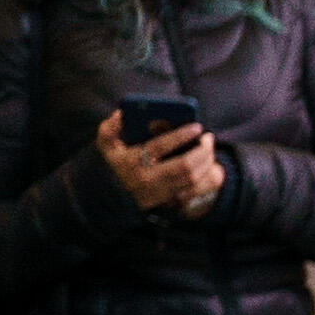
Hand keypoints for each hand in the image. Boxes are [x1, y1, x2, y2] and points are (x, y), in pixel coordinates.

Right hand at [95, 109, 223, 213]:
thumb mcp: (106, 145)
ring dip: (206, 161)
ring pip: (192, 179)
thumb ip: (109, 128)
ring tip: (208, 146)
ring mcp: (160, 192)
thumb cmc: (116, 162)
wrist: (116, 196)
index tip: (197, 126)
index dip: (180, 136)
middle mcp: (147, 179)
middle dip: (201, 151)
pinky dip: (204, 175)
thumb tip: (121, 114)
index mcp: (132, 162)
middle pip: (183, 166)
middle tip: (208, 137)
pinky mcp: (170, 200)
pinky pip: (195, 189)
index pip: (159, 147)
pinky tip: (208, 162)